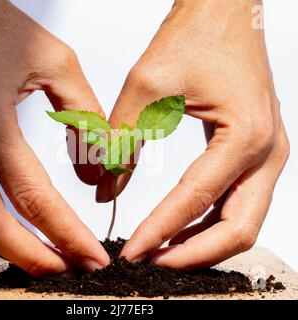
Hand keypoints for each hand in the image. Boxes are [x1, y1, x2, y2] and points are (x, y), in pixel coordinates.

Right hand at [0, 0, 108, 274]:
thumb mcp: (54, 61)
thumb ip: (83, 114)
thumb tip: (98, 164)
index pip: (34, 197)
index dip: (66, 233)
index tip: (91, 255)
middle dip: (32, 257)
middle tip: (68, 271)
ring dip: (9, 245)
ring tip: (47, 257)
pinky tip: (18, 224)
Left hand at [97, 0, 288, 268]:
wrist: (225, 11)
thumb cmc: (197, 35)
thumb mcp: (148, 85)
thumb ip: (123, 139)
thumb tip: (106, 186)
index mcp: (245, 136)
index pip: (195, 200)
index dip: (159, 230)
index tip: (131, 251)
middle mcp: (266, 153)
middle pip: (237, 229)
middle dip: (192, 254)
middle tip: (151, 264)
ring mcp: (265, 155)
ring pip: (239, 221)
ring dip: (201, 243)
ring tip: (160, 251)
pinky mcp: (253, 153)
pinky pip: (235, 202)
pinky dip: (207, 222)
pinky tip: (179, 226)